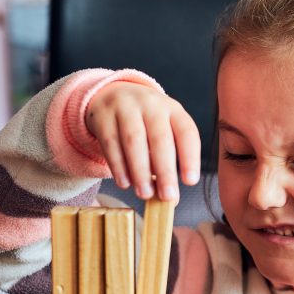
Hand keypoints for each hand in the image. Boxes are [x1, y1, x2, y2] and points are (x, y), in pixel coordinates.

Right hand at [85, 81, 200, 202]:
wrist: (114, 95)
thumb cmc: (146, 122)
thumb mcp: (163, 131)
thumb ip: (168, 162)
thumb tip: (171, 198)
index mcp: (173, 110)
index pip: (186, 132)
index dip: (190, 157)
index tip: (190, 181)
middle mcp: (151, 105)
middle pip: (160, 138)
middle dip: (165, 170)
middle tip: (168, 195)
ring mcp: (126, 108)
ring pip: (134, 141)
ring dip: (140, 171)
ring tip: (145, 193)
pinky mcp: (104, 117)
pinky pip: (111, 143)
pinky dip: (118, 166)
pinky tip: (125, 183)